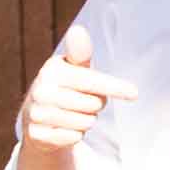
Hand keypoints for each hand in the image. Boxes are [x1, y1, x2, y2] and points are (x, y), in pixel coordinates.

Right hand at [19, 26, 138, 154]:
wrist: (37, 117)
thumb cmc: (66, 87)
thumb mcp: (74, 68)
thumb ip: (81, 53)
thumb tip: (78, 30)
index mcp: (52, 70)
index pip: (91, 81)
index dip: (115, 87)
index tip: (134, 93)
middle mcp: (40, 90)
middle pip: (93, 104)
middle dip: (96, 104)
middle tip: (83, 101)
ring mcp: (36, 114)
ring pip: (85, 122)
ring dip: (86, 120)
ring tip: (73, 113)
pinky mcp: (35, 135)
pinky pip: (74, 138)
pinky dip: (76, 135)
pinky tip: (64, 127)